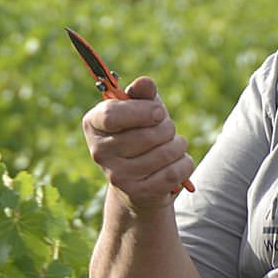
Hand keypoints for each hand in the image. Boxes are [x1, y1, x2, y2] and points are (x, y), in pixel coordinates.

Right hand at [82, 76, 195, 210]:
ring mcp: (117, 176)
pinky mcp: (137, 194)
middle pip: (146, 135)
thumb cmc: (139, 133)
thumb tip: (145, 83)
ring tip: (172, 145)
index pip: (112, 115)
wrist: (139, 179)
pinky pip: (174, 172)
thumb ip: (142, 93)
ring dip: (178, 145)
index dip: (142, 111)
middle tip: (166, 130)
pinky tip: (176, 162)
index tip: (159, 112)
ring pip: (165, 153)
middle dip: (167, 127)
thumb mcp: (141, 109)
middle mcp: (99, 152)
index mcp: (93, 124)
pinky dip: (184, 163)